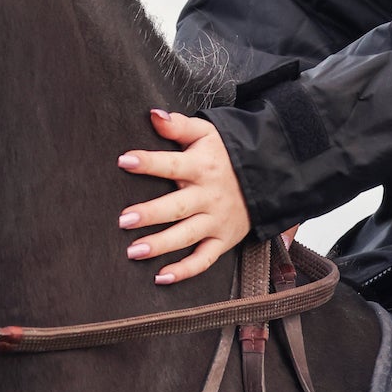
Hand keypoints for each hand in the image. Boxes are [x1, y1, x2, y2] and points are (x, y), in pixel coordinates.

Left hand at [118, 109, 251, 284]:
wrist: (267, 176)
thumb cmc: (226, 153)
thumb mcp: (207, 133)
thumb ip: (179, 126)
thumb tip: (152, 115)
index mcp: (201, 167)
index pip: (172, 164)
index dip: (149, 162)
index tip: (124, 161)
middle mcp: (208, 196)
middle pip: (176, 207)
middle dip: (150, 214)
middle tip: (123, 220)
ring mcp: (216, 221)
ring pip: (187, 236)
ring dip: (160, 245)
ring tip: (133, 251)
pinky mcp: (223, 240)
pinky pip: (204, 259)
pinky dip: (184, 270)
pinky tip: (161, 277)